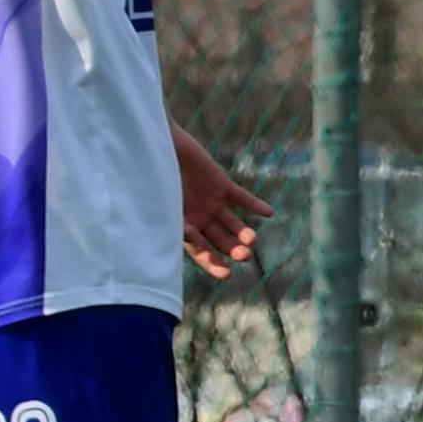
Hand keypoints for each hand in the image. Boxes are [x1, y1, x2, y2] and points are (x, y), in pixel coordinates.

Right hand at [174, 126, 271, 280]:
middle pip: (221, 241)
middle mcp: (199, 219)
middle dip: (233, 250)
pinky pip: (242, 198)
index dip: (213, 264)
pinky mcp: (221, 184)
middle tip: (245, 255)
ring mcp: (211, 202)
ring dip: (244, 232)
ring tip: (252, 238)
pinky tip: (268, 213)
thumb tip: (191, 241)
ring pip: (233, 224)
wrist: (159, 146)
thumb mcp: (164, 205)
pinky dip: (255, 205)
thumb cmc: (154, 178)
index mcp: (182, 228)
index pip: (201, 253)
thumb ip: (177, 222)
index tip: (227, 275)